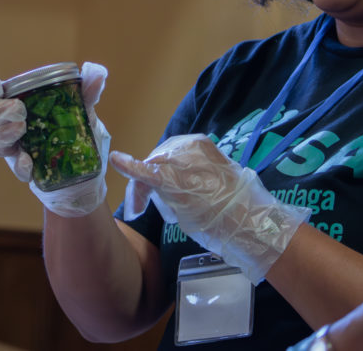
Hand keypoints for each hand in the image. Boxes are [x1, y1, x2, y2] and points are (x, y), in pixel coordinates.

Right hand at [0, 62, 111, 217]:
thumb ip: (88, 90)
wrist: (86, 171)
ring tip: (22, 128)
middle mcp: (11, 127)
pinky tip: (29, 163)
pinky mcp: (25, 170)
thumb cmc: (77, 133)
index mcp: (20, 107)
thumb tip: (97, 71)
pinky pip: (15, 168)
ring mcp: (16, 149)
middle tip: (20, 110)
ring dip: (3, 134)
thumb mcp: (84, 110)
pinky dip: (20, 164)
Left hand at [110, 134, 310, 282]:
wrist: (247, 219)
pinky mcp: (171, 179)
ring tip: (138, 208)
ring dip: (140, 188)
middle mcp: (188, 147)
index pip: (167, 155)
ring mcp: (179, 161)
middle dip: (145, 181)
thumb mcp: (212, 180)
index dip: (154, 171)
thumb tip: (170, 184)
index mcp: (199, 144)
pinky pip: (146, 171)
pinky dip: (129, 166)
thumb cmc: (232, 205)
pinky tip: (116, 160)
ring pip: (149, 168)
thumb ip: (190, 175)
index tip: (149, 189)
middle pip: (155, 160)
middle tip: (140, 206)